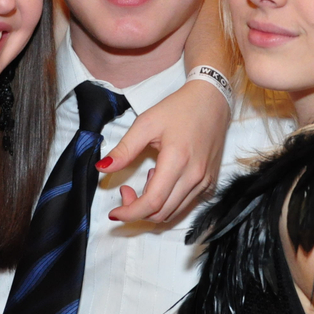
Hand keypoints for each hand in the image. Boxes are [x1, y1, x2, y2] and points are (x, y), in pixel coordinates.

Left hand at [103, 80, 229, 222]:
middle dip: (137, 210)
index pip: (152, 203)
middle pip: (161, 214)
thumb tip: (102, 168)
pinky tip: (164, 179)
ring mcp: (205, 182)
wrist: (211, 100)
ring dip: (153, 206)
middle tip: (126, 189)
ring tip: (148, 178)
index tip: (114, 212)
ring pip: (174, 213)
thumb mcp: (146, 124)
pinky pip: (186, 205)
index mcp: (177, 161)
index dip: (129, 213)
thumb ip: (124, 149)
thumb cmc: (179, 109)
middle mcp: (195, 177)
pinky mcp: (210, 182)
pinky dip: (169, 201)